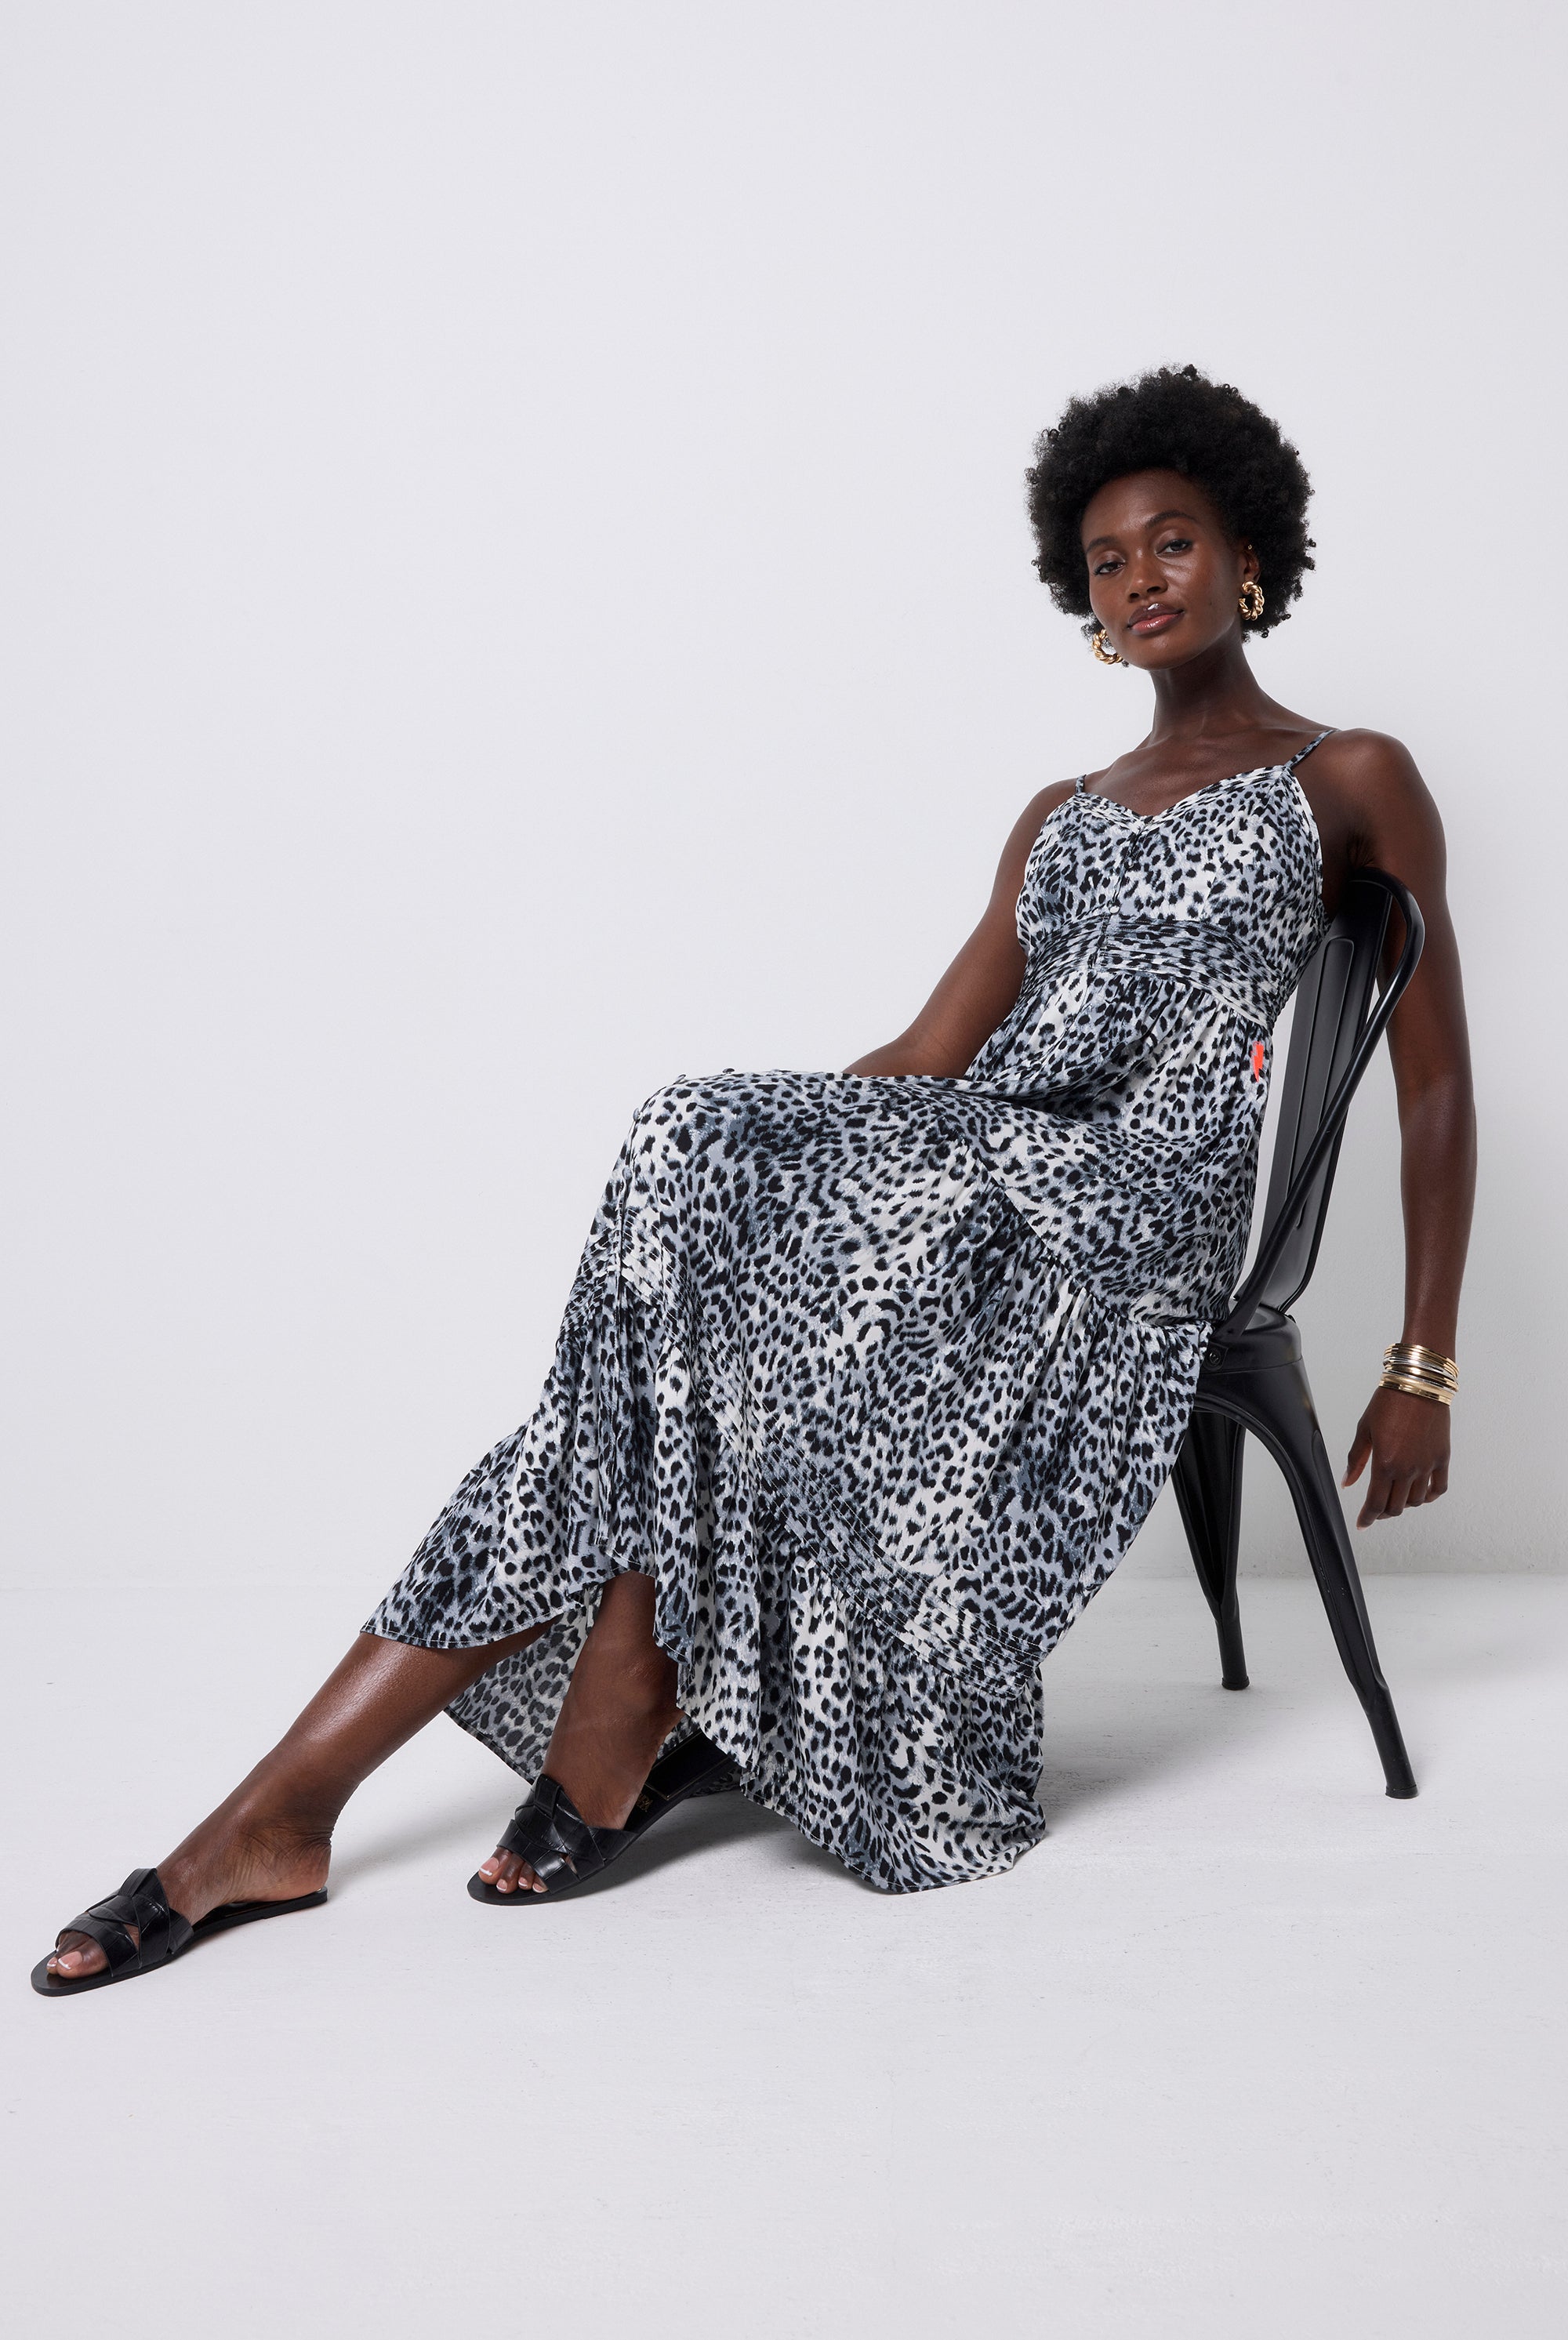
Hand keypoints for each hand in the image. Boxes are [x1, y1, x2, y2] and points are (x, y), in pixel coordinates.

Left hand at [1342, 1385, 1450, 1527]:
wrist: (1418, 1384)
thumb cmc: (1388, 1402)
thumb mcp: (1364, 1430)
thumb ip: (1356, 1459)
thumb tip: (1347, 1482)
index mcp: (1384, 1464)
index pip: (1375, 1503)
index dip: (1367, 1518)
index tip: (1363, 1524)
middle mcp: (1407, 1470)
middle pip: (1395, 1507)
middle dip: (1383, 1512)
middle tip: (1376, 1509)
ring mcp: (1427, 1466)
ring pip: (1416, 1501)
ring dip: (1403, 1504)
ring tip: (1395, 1497)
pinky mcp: (1442, 1458)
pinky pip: (1438, 1488)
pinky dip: (1429, 1497)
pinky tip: (1420, 1495)